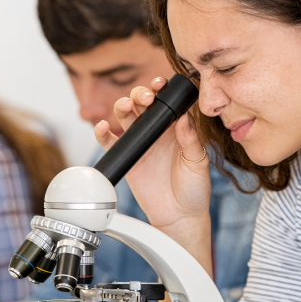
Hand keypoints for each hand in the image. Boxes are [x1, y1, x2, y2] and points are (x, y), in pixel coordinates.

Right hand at [94, 77, 211, 236]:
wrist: (179, 216)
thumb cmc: (194, 189)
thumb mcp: (198, 163)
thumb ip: (191, 141)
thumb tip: (184, 119)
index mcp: (176, 128)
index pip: (165, 101)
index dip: (160, 89)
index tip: (159, 85)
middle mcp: (157, 132)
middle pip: (141, 103)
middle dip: (140, 94)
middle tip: (145, 99)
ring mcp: (141, 143)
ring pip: (125, 116)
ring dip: (122, 106)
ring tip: (125, 107)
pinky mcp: (128, 158)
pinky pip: (110, 141)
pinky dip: (102, 132)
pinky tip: (102, 127)